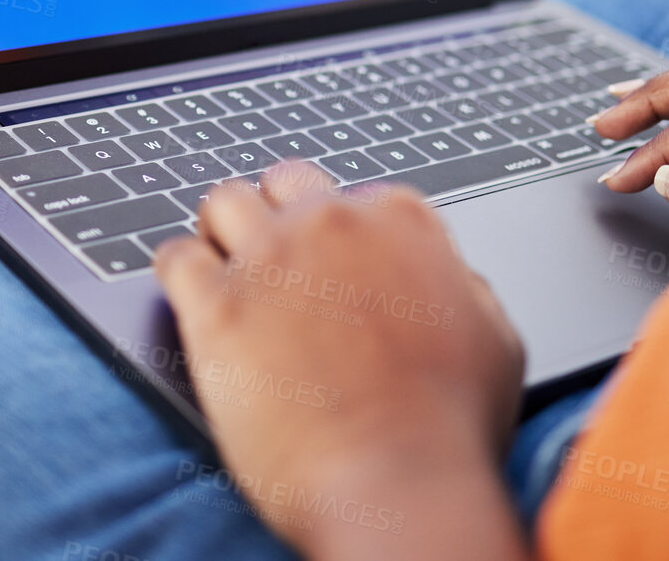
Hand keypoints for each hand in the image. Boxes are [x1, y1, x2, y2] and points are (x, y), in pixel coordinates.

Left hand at [154, 163, 527, 560]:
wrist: (397, 486)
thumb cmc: (450, 427)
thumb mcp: (495, 339)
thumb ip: (464, 288)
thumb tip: (447, 277)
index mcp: (401, 222)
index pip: (354, 195)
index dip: (342, 235)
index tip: (335, 269)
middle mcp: (332, 223)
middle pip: (285, 183)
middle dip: (279, 217)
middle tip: (276, 267)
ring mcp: (270, 259)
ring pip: (223, 202)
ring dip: (223, 234)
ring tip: (227, 277)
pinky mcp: (215, 306)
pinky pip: (173, 257)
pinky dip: (179, 274)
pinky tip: (193, 305)